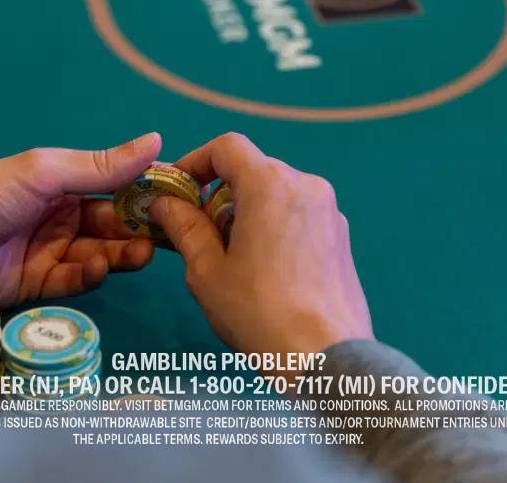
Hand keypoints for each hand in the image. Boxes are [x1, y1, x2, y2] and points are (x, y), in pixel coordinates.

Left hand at [0, 133, 161, 330]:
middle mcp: (59, 214)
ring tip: (142, 253)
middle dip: (142, 227)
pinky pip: (75, 279)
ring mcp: (49, 251)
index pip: (116, 184)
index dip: (148, 190)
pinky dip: (91, 274)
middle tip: (171, 234)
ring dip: (122, 252)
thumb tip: (157, 140)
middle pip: (114, 222)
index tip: (182, 197)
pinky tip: (98, 268)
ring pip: (100, 252)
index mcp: (61, 180)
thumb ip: (101, 166)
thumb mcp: (44, 173)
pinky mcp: (37, 286)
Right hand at [150, 133, 372, 362]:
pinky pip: (298, 215)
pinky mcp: (341, 237)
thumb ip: (184, 227)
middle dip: (219, 195)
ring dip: (246, 213)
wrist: (327, 358)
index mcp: (271, 184)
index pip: (227, 147)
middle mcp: (306, 185)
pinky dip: (274, 227)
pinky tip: (265, 270)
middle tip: (198, 235)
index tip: (176, 193)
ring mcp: (330, 211)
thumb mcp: (207, 271)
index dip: (194, 162)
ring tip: (232, 259)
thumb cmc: (258, 313)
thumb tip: (165, 203)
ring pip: (276, 194)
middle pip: (253, 170)